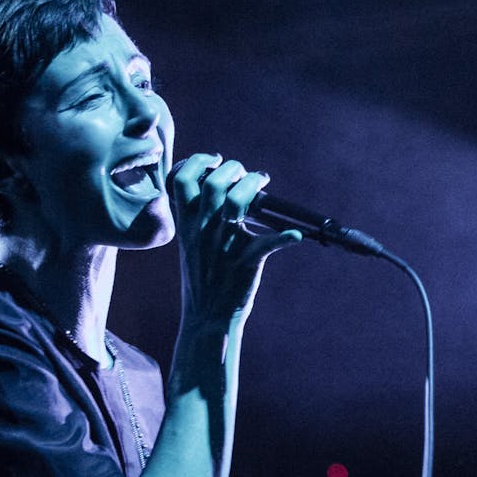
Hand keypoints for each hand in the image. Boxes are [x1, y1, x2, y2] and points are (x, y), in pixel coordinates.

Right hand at [169, 153, 300, 323]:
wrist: (207, 318)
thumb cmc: (203, 281)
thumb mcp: (191, 246)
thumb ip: (198, 219)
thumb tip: (216, 191)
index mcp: (187, 226)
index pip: (181, 180)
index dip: (197, 162)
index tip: (214, 159)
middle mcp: (203, 231)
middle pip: (214, 183)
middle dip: (233, 168)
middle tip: (244, 173)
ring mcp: (224, 245)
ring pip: (237, 201)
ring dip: (253, 184)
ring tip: (261, 181)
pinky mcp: (246, 261)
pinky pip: (268, 243)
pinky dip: (285, 237)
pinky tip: (295, 234)